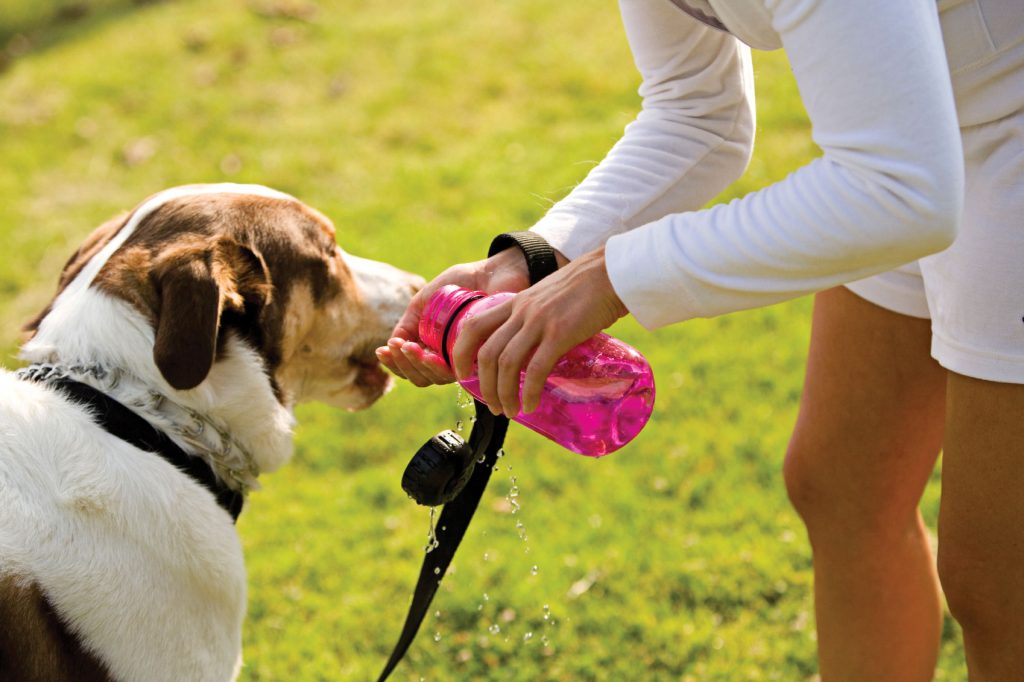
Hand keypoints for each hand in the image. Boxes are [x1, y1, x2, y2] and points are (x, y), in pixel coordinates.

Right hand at [375, 247, 532, 385]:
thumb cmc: (464, 282)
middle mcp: (449, 356)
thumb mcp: (428, 297)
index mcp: (433, 345)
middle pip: (420, 377)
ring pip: (435, 378)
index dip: (394, 363)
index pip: (409, 366)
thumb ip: (410, 318)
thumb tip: (391, 345)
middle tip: (399, 347)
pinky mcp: (481, 358)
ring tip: (410, 349)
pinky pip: (455, 373)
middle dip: (404, 365)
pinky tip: (428, 355)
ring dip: (418, 366)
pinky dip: (437, 367)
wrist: (496, 272)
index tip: (382, 351)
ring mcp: (466, 359)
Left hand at [451, 246, 627, 415]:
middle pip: (487, 352)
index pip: (474, 325)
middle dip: (484, 385)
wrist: (613, 271)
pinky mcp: (560, 333)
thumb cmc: (590, 286)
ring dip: (503, 393)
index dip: (461, 351)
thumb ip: (540, 318)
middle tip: (492, 405)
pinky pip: (535, 369)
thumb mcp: (552, 298)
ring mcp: (540, 322)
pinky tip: (529, 405)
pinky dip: (528, 391)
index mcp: (517, 302)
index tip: (463, 373)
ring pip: (506, 363)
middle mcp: (522, 312)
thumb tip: (542, 346)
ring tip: (510, 411)